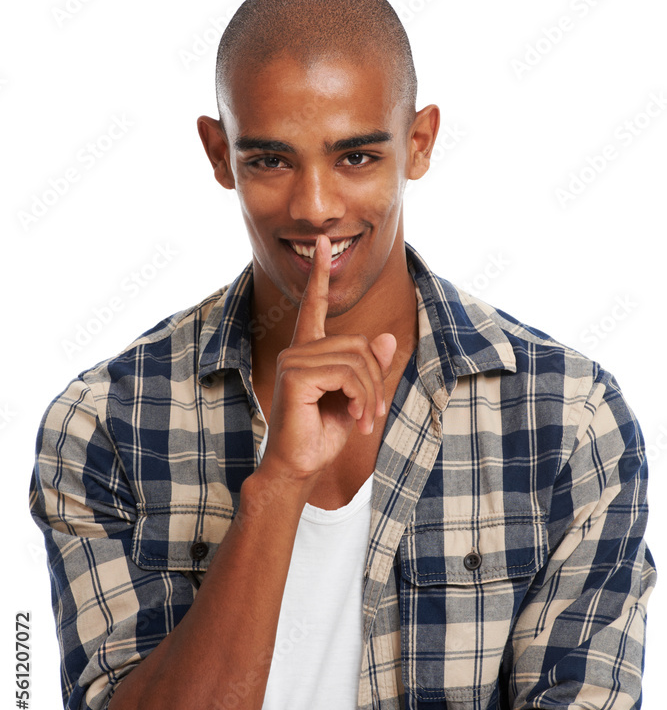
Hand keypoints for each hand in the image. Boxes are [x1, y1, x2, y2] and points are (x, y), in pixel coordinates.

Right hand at [258, 235, 395, 489]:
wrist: (300, 466)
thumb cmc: (322, 434)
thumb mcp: (356, 398)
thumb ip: (370, 368)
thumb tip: (386, 338)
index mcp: (309, 352)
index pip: (314, 306)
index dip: (320, 276)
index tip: (324, 243)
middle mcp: (298, 350)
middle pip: (360, 344)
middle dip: (376, 381)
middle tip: (374, 414)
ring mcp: (294, 360)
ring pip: (357, 360)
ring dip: (371, 394)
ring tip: (365, 420)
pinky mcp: (296, 375)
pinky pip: (348, 374)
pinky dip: (361, 398)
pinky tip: (355, 419)